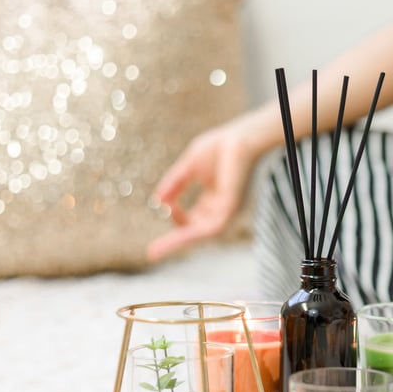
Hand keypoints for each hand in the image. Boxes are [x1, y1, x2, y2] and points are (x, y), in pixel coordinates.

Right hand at [146, 111, 273, 261]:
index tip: (163, 206)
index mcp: (213, 200)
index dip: (176, 218)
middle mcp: (221, 208)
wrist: (241, 137)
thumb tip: (157, 201)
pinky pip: (212, 227)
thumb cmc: (219, 147)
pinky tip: (178, 237)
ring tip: (157, 252)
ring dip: (179, 242)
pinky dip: (193, 233)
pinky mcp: (231, 207)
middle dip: (174, 241)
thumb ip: (174, 183)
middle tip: (152, 254)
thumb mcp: (188, 167)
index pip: (193, 219)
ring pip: (201, 233)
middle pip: (195, 231)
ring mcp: (227, 209)